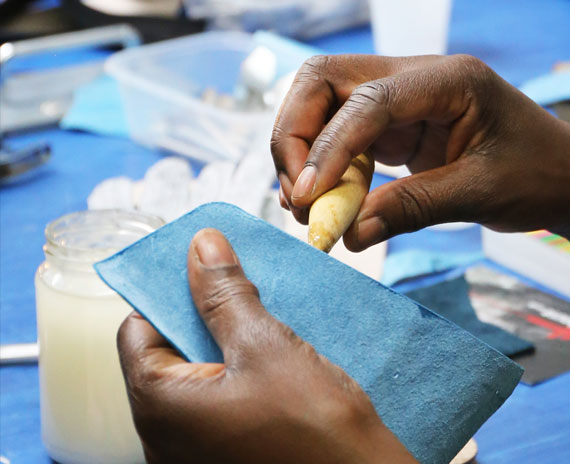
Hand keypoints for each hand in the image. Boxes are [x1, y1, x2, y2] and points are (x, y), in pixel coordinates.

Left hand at [117, 229, 415, 463]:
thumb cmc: (314, 426)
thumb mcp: (267, 345)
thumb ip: (226, 294)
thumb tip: (202, 246)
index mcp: (159, 408)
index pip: (137, 330)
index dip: (172, 294)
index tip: (211, 273)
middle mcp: (163, 440)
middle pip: (167, 355)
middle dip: (205, 318)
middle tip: (246, 295)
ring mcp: (192, 456)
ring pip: (196, 382)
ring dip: (227, 348)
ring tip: (267, 327)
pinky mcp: (223, 461)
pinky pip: (217, 409)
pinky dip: (239, 379)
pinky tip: (276, 365)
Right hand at [271, 54, 569, 280]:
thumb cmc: (543, 175)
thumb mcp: (481, 194)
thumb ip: (413, 207)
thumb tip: (347, 235)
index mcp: (449, 78)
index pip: (367, 99)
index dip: (328, 146)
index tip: (307, 198)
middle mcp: (419, 77)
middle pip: (326, 81)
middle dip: (297, 134)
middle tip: (298, 198)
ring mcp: (406, 98)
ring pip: (327, 105)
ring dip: (307, 152)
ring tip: (310, 210)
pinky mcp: (400, 126)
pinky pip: (346, 135)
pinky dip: (329, 167)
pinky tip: (334, 204)